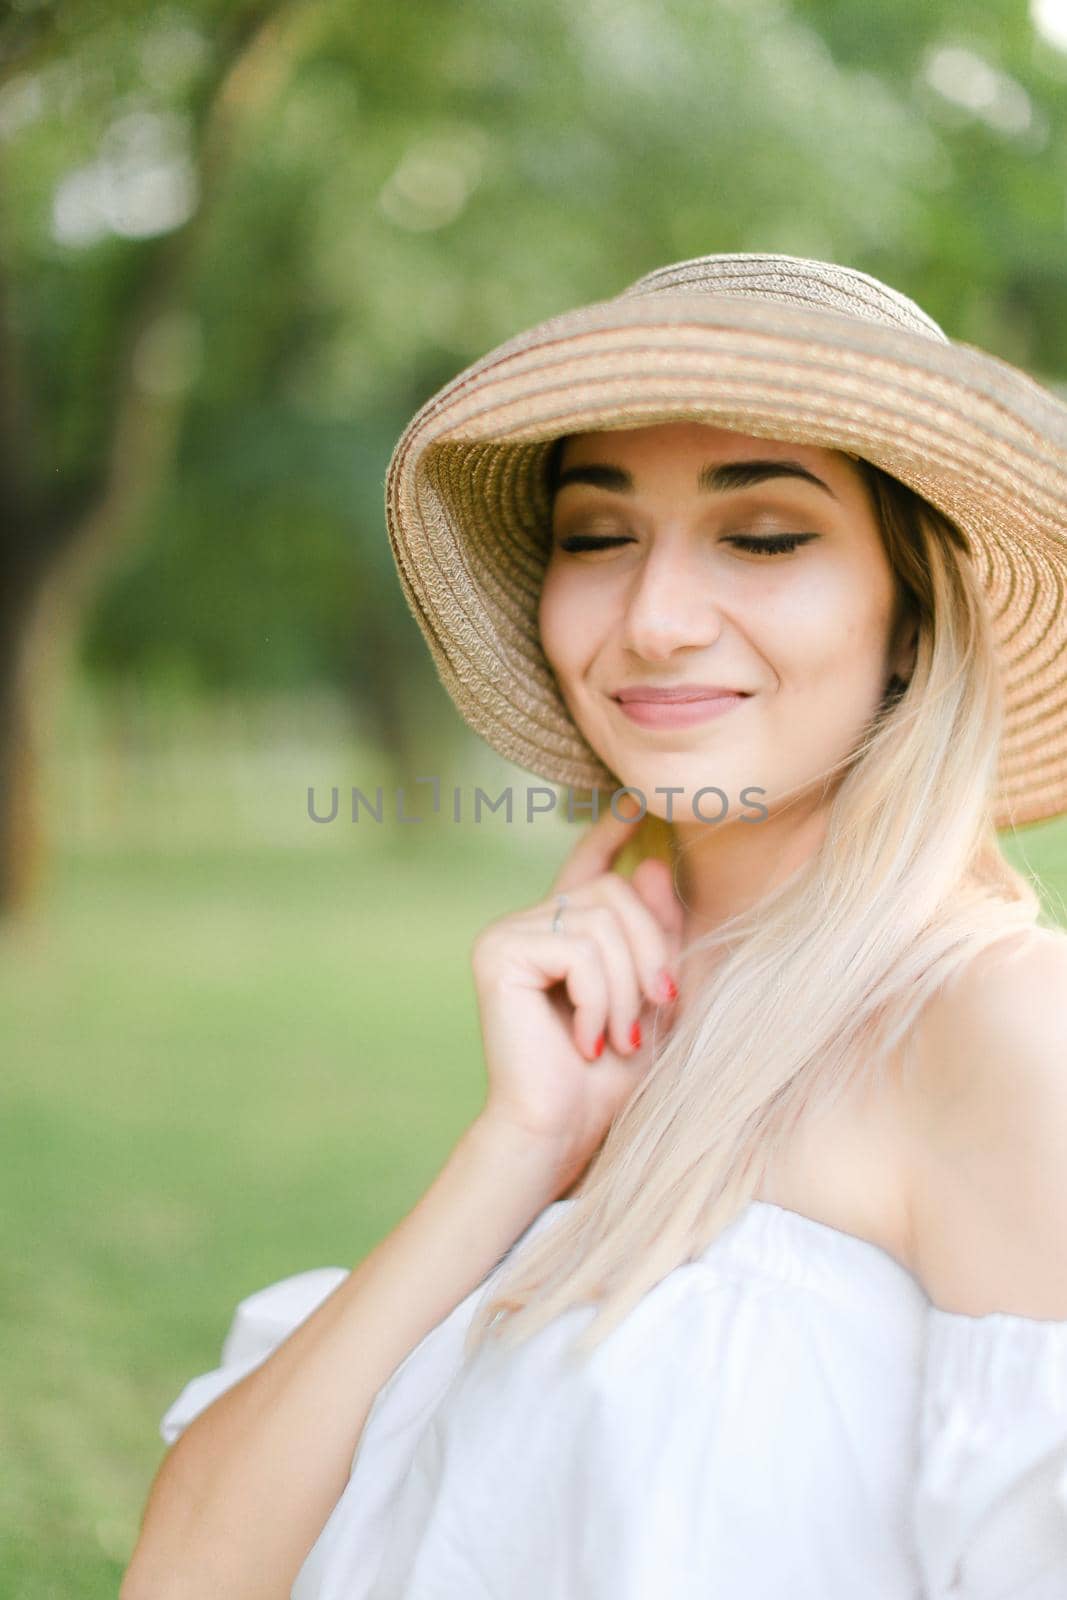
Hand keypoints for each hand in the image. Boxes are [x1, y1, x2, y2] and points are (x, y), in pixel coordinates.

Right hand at [470, 795, 685, 1197]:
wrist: (560, 1132)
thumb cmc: (607, 1081)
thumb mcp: (651, 1000)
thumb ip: (655, 937)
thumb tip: (650, 864)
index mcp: (565, 934)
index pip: (587, 867)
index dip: (611, 832)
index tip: (634, 800)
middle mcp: (531, 923)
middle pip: (614, 893)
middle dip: (649, 953)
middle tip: (654, 1012)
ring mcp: (509, 934)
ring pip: (601, 921)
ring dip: (626, 988)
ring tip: (619, 1039)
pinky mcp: (497, 953)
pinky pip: (577, 948)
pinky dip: (598, 998)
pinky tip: (586, 1040)